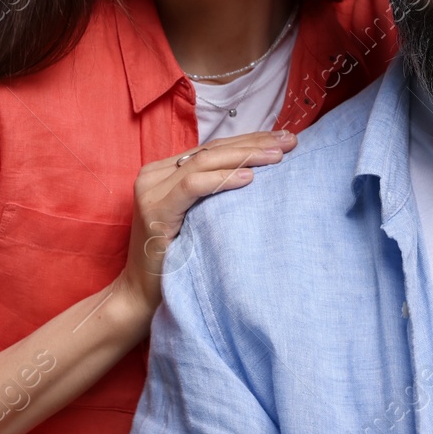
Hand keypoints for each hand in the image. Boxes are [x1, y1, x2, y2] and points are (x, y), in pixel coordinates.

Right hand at [119, 129, 296, 312]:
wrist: (142, 295)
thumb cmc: (176, 259)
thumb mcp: (197, 217)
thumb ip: (213, 193)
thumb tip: (258, 173)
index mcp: (164, 171)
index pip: (213, 148)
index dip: (249, 140)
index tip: (286, 138)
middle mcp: (154, 174)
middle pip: (212, 150)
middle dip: (254, 143)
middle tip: (290, 141)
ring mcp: (151, 190)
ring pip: (204, 161)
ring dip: (244, 156)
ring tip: (277, 157)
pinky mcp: (154, 210)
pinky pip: (192, 185)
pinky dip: (222, 180)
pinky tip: (249, 178)